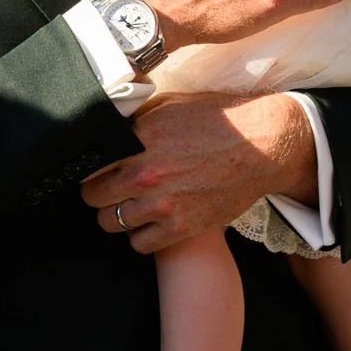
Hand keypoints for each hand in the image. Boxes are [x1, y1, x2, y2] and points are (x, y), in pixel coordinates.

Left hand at [82, 93, 314, 251]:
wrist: (262, 146)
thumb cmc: (219, 121)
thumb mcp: (170, 106)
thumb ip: (135, 119)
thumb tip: (108, 124)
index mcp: (138, 140)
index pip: (89, 164)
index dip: (89, 168)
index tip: (96, 170)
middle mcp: (145, 174)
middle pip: (93, 198)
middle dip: (99, 192)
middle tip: (112, 188)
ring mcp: (162, 204)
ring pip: (111, 223)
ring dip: (117, 215)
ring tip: (132, 205)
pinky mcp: (181, 227)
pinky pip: (139, 244)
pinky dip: (140, 236)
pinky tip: (150, 222)